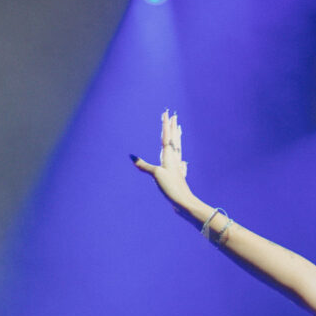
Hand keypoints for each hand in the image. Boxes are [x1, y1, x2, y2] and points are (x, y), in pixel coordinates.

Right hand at [130, 110, 203, 226]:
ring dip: (177, 138)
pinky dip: (178, 156)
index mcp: (170, 156)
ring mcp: (177, 167)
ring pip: (178, 148)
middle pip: (174, 139)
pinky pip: (178, 161)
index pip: (167, 137)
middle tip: (174, 116)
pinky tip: (182, 160)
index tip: (166, 113)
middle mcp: (175, 159)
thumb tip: (132, 157)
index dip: (166, 125)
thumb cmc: (171, 187)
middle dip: (173, 128)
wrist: (184, 202)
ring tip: (179, 130)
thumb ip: (144, 165)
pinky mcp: (178, 175)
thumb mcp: (156, 174)